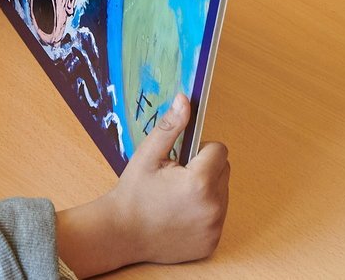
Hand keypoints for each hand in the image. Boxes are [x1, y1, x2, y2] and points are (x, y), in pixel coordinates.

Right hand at [54, 93, 230, 275]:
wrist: (120, 235)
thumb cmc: (133, 193)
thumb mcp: (148, 154)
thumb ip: (171, 126)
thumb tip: (185, 99)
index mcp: (200, 182)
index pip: (219, 150)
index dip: (200, 151)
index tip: (181, 161)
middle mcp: (213, 207)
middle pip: (223, 171)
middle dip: (205, 169)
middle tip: (177, 179)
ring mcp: (213, 228)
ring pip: (222, 194)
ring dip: (207, 191)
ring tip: (178, 198)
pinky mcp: (211, 244)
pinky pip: (217, 218)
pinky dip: (204, 214)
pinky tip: (181, 216)